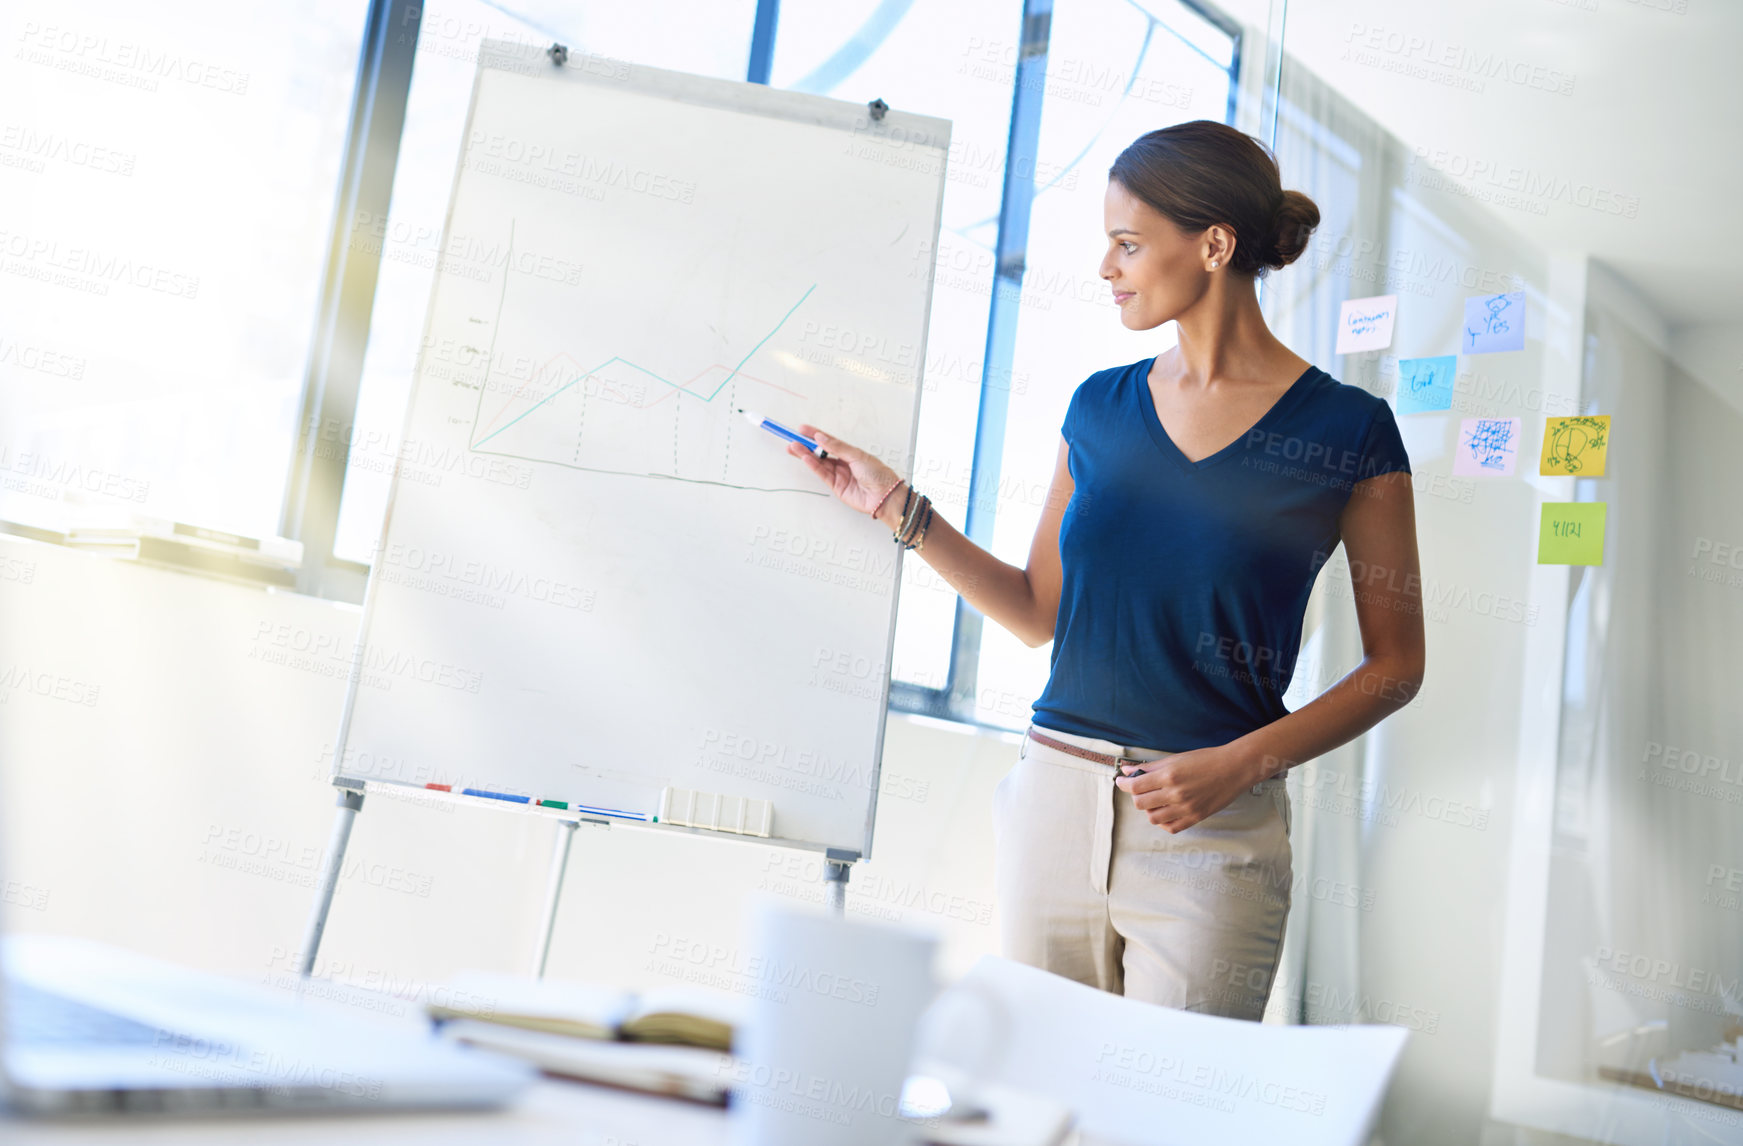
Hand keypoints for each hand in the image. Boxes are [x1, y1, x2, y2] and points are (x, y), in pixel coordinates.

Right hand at [785, 424, 903, 523]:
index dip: (815, 434)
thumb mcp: (857, 455)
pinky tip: (805, 457)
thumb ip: (837, 447)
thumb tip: (821, 438)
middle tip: (793, 438)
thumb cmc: (878, 474)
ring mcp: (839, 474)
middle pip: (821, 452)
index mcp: (850, 452)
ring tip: (794, 447)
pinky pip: (822, 473)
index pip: (829, 441)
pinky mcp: (836, 486)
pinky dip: (813, 465)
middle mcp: (843, 462)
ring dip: (806, 454)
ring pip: (819, 462)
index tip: (802, 429)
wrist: (884, 496)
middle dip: (806, 445)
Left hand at [1113, 745, 1258, 832]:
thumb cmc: (1207, 760)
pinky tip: (1165, 811)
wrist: (1234, 769)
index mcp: (1169, 776)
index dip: (1124, 784)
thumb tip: (1128, 770)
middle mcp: (1175, 794)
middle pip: (1141, 803)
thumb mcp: (1175, 758)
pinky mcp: (1195, 818)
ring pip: (1153, 818)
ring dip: (1148, 809)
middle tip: (1139, 789)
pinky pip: (1170, 827)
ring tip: (1154, 800)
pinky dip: (1163, 821)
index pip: (1135, 786)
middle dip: (1135, 796)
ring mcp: (1186, 808)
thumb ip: (1150, 767)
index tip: (1121, 781)